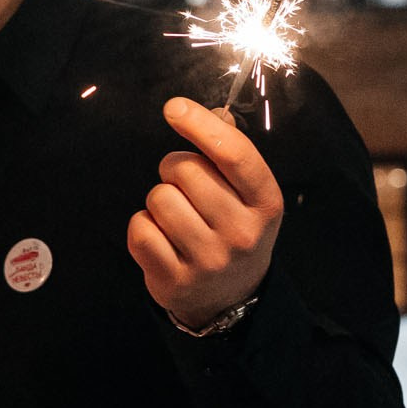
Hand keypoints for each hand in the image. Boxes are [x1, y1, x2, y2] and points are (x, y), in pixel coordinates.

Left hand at [127, 98, 284, 332]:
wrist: (231, 299)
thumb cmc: (234, 228)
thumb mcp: (248, 193)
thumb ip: (231, 150)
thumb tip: (213, 113)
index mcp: (266, 203)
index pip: (234, 154)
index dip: (200, 125)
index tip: (174, 108)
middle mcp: (242, 233)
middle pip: (186, 170)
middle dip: (175, 169)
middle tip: (184, 186)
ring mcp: (209, 260)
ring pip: (160, 198)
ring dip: (160, 199)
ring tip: (176, 215)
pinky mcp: (175, 280)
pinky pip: (141, 229)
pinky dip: (143, 226)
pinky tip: (161, 237)